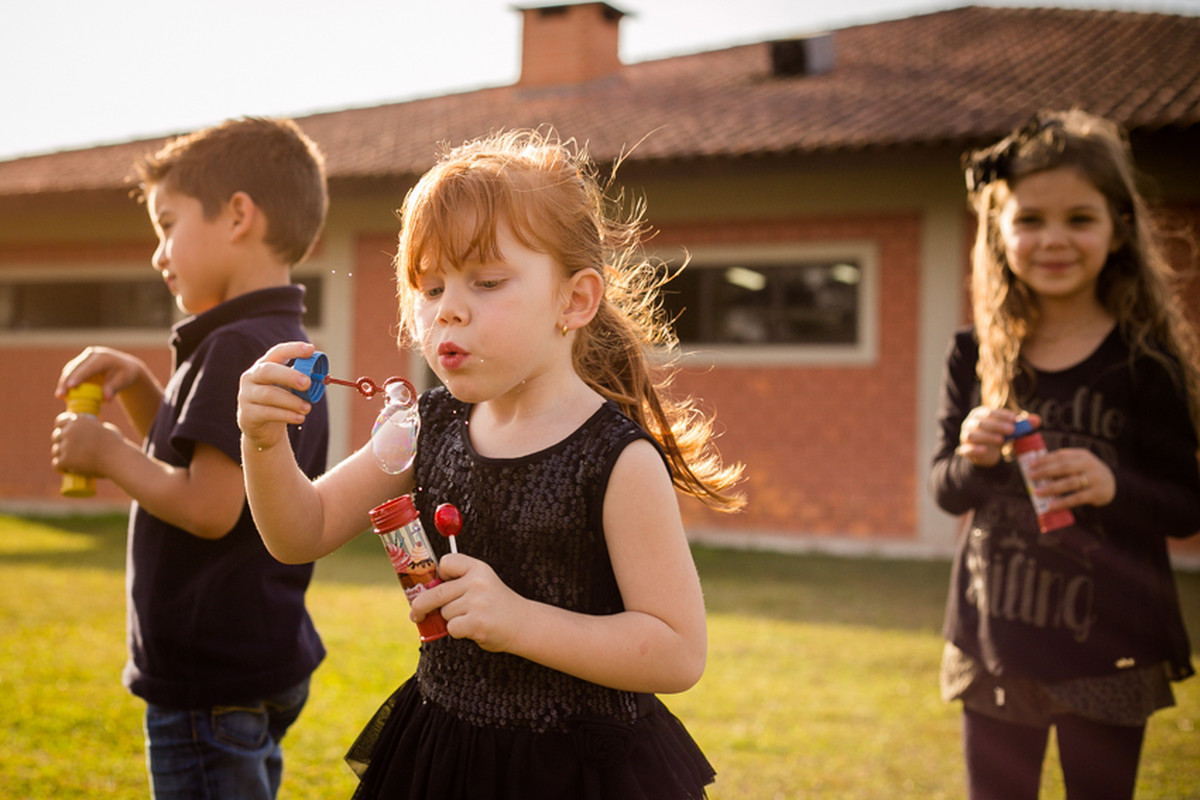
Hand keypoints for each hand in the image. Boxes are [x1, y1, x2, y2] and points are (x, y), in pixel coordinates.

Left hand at [51, 410, 123, 477]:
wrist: (117, 458)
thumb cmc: (116, 444)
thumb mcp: (105, 428)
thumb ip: (95, 428)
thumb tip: (93, 431)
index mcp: (77, 420)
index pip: (60, 421)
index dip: (61, 428)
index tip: (64, 433)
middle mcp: (68, 431)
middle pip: (56, 437)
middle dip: (61, 442)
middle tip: (68, 450)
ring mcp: (65, 446)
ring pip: (56, 451)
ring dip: (61, 456)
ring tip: (69, 461)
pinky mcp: (65, 460)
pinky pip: (56, 464)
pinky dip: (61, 468)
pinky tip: (65, 470)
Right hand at [55, 346, 146, 400]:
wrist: (125, 367)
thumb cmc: (125, 374)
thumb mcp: (124, 381)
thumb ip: (113, 388)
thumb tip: (106, 399)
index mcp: (103, 357)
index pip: (89, 367)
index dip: (79, 376)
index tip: (71, 387)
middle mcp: (92, 355)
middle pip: (75, 368)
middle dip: (66, 381)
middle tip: (60, 395)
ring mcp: (84, 358)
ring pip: (70, 369)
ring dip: (63, 383)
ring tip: (60, 396)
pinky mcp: (79, 363)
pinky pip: (71, 372)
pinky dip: (67, 382)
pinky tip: (64, 393)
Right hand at [237, 341, 317, 450]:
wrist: (263, 429)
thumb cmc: (280, 402)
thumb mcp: (291, 388)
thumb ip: (303, 381)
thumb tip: (322, 377)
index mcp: (264, 365)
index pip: (277, 352)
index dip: (293, 349)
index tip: (311, 350)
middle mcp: (251, 377)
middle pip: (267, 371)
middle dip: (289, 375)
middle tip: (307, 384)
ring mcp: (246, 395)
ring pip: (268, 394)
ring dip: (292, 401)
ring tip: (307, 408)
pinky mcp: (247, 414)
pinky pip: (267, 413)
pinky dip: (286, 415)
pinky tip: (300, 418)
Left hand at [409, 554, 525, 652]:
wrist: (523, 624)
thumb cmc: (496, 606)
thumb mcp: (482, 584)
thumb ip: (458, 583)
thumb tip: (421, 593)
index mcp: (478, 568)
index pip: (446, 562)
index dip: (438, 574)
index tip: (438, 583)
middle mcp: (477, 582)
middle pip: (435, 592)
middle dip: (420, 605)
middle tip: (415, 614)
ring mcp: (477, 602)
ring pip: (444, 612)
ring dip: (450, 620)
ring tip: (470, 618)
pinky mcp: (477, 622)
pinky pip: (451, 627)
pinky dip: (457, 632)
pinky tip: (472, 629)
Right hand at [956, 407, 1032, 466]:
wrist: (986, 453)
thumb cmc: (997, 436)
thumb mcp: (1010, 429)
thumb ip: (1022, 425)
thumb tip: (1037, 420)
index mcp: (980, 415)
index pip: (989, 412)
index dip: (1002, 415)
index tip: (1015, 418)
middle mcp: (970, 423)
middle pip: (981, 422)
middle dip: (996, 425)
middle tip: (1011, 430)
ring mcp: (965, 437)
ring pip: (972, 435)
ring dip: (987, 436)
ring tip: (1001, 440)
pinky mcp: (965, 449)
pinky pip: (966, 449)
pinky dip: (974, 449)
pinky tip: (984, 450)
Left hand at [1026, 447, 1114, 508]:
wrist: (1112, 484)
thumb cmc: (1086, 473)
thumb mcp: (1078, 464)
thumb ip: (1061, 465)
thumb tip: (1035, 471)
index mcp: (1081, 455)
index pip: (1061, 455)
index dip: (1044, 459)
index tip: (1030, 464)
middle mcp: (1088, 465)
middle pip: (1064, 467)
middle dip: (1045, 471)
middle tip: (1030, 476)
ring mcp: (1094, 479)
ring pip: (1070, 483)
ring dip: (1052, 488)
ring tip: (1037, 492)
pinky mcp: (1096, 493)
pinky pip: (1077, 498)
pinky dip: (1063, 502)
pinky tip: (1051, 506)